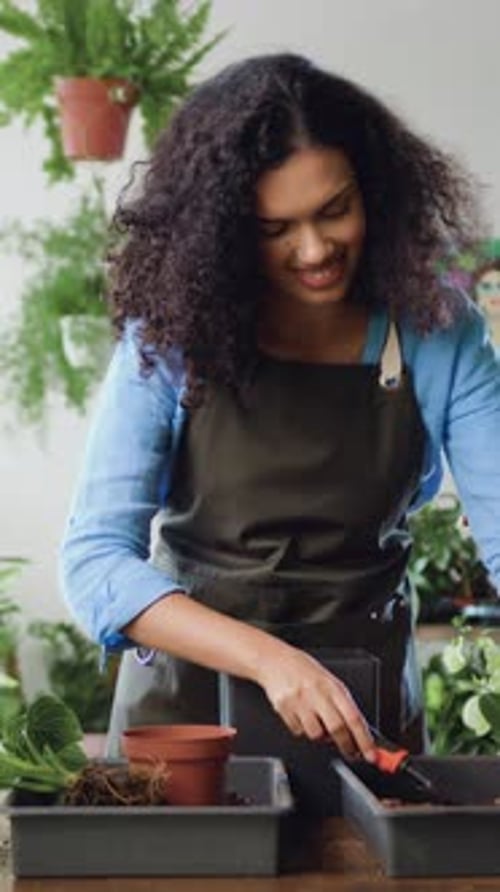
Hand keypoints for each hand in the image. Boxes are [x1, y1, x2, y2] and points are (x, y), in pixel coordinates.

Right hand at [255, 642, 375, 760]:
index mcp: (332, 686)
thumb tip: (357, 732)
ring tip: (317, 722)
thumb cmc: (303, 670)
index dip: (364, 740)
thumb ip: (341, 704)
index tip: (371, 754)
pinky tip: (301, 715)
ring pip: (316, 734)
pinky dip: (302, 729)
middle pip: (337, 729)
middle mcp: (317, 693)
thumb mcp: (328, 681)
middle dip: (347, 746)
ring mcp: (299, 701)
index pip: (353, 717)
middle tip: (351, 753)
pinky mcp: (284, 709)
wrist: (274, 660)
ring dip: (321, 736)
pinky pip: (298, 731)